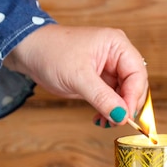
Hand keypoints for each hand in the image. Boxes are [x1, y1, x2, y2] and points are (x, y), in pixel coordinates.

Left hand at [3, 24, 148, 126]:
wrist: (28, 52)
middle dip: (128, 105)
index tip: (126, 115)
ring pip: (126, 94)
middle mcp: (118, 55)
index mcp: (117, 45)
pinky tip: (101, 118)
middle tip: (118, 121)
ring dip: (119, 110)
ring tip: (106, 121)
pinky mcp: (102, 80)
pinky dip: (110, 110)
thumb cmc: (51, 52)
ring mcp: (110, 68)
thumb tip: (122, 116)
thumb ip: (102, 97)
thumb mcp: (78, 77)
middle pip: (136, 85)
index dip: (134, 96)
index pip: (137, 74)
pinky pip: (114, 98)